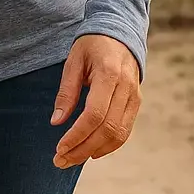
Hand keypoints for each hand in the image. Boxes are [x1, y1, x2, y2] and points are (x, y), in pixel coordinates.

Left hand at [51, 34, 140, 168]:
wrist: (120, 32)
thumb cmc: (92, 45)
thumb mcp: (73, 61)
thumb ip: (66, 91)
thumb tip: (56, 122)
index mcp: (108, 74)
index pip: (94, 114)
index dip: (77, 135)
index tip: (59, 148)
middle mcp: (126, 88)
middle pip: (107, 129)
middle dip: (83, 149)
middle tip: (61, 161)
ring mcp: (134, 97)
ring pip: (119, 134)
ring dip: (95, 151)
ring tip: (72, 159)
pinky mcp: (137, 103)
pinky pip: (125, 131)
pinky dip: (109, 145)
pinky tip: (92, 151)